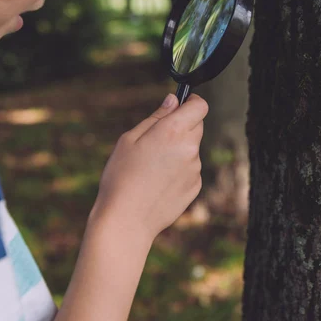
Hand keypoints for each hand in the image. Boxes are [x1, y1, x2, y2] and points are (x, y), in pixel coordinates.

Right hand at [91, 93, 207, 240]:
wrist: (127, 220)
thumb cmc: (121, 177)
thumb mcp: (130, 140)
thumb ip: (156, 117)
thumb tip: (173, 100)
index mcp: (173, 131)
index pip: (200, 106)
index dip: (191, 102)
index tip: (180, 105)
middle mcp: (190, 149)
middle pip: (197, 126)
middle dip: (182, 126)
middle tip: (157, 139)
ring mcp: (195, 169)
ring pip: (192, 149)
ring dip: (179, 150)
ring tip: (152, 167)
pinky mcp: (195, 187)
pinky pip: (190, 169)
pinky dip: (179, 170)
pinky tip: (158, 182)